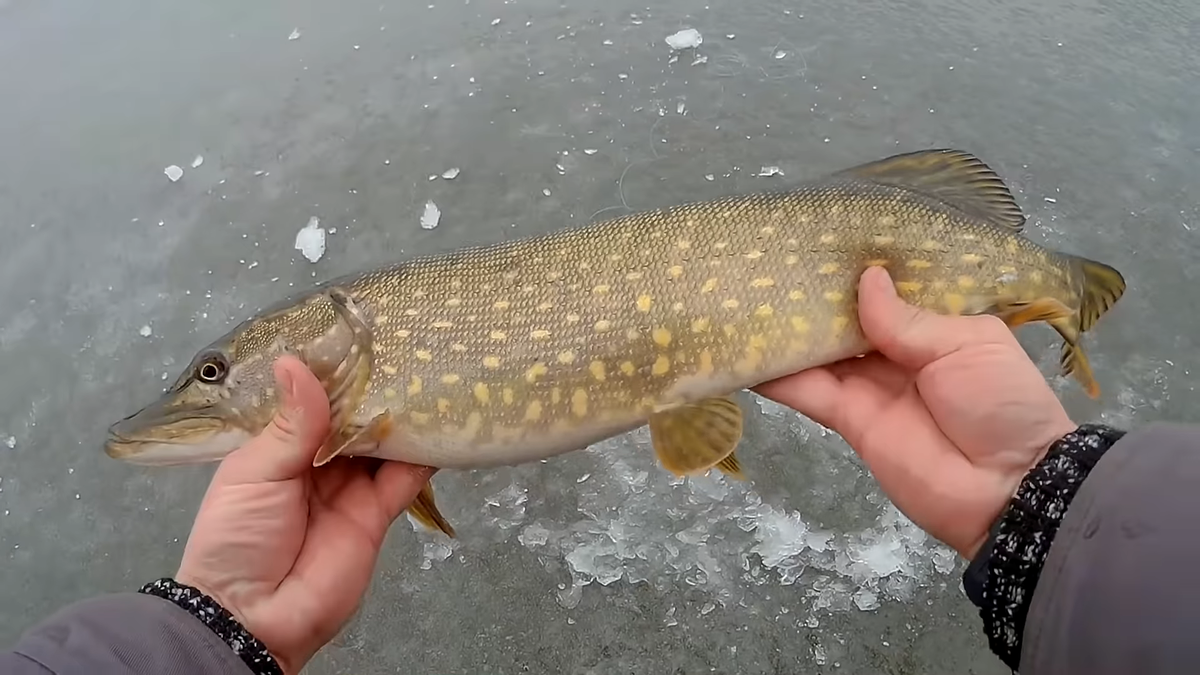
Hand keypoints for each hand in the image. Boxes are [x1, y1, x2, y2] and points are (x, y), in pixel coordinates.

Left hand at [175, 355, 434, 673]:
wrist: (254, 617)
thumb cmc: (236, 538)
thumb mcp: (254, 472)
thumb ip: (292, 423)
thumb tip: (297, 362)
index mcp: (278, 446)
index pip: (312, 400)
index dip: (333, 373)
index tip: (358, 335)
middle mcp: (317, 461)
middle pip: (354, 418)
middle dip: (374, 389)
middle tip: (404, 348)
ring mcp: (350, 487)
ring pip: (383, 442)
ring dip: (403, 415)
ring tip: (429, 375)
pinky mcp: (377, 513)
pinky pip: (405, 478)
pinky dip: (424, 454)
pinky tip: (442, 423)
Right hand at [755, 266, 1075, 558]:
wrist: (1008, 489)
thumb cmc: (1002, 403)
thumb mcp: (968, 344)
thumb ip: (909, 319)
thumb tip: (866, 279)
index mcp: (935, 327)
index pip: (889, 291)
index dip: (859, 269)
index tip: (823, 239)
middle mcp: (896, 353)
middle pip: (846, 319)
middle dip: (815, 295)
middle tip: (772, 261)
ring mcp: (868, 386)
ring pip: (819, 351)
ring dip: (788, 330)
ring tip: (747, 295)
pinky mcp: (847, 419)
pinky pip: (807, 392)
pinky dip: (777, 375)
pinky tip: (745, 350)